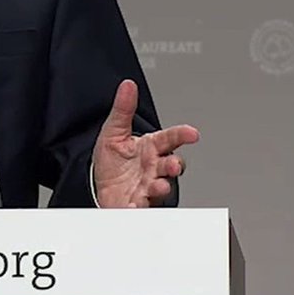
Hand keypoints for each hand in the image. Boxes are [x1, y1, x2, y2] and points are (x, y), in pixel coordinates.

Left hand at [92, 79, 198, 207]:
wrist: (101, 186)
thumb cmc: (113, 160)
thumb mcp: (113, 131)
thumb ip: (123, 109)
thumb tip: (127, 86)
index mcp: (151, 148)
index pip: (170, 138)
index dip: (182, 135)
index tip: (192, 133)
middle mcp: (153, 168)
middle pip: (171, 165)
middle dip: (175, 165)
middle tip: (173, 165)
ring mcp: (148, 186)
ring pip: (161, 187)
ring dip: (162, 187)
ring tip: (158, 187)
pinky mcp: (138, 204)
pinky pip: (142, 207)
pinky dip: (140, 208)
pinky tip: (135, 206)